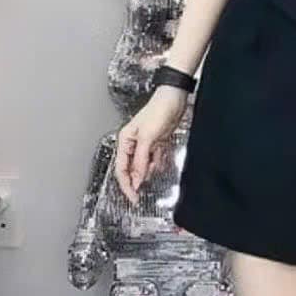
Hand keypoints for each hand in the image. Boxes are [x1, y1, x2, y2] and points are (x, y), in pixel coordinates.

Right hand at [114, 87, 187, 205]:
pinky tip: (161, 163)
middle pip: (131, 169)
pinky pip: (155, 158)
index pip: (121, 169)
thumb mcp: (148, 138)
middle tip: (141, 195)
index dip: (126, 185)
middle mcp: (134, 144)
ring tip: (155, 170)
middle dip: (137, 180)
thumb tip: (137, 179)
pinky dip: (158, 163)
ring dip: (149, 171)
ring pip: (144, 165)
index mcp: (125, 141)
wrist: (174, 98)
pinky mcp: (157, 142)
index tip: (133, 197)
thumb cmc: (158, 110)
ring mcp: (146, 144)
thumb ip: (141, 160)